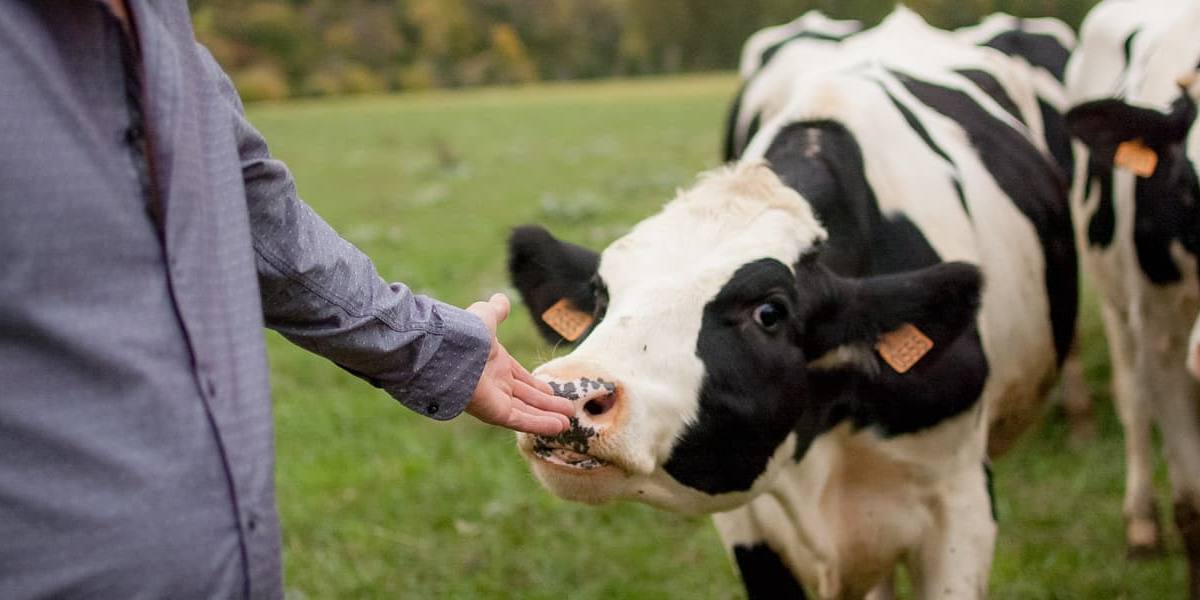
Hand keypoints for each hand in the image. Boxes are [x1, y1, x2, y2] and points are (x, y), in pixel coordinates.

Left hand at [465, 293, 572, 434]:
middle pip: (526, 397)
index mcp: (494, 364)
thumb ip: (496, 311)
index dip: (536, 385)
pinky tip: (559, 427)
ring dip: (547, 416)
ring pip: (527, 410)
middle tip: (568, 409)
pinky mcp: (495, 413)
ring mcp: (495, 400)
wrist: (449, 352)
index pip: (520, 378)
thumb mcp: (486, 317)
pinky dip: (540, 424)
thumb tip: (501, 298)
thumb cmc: (466, 333)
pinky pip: (521, 420)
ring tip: (568, 423)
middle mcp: (495, 384)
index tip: (551, 391)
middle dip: (547, 404)